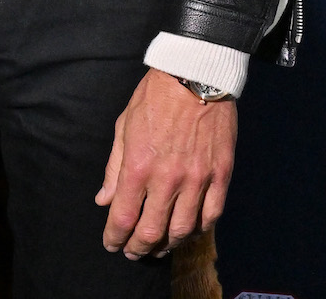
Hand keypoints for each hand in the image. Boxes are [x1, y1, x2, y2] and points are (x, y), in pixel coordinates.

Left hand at [96, 68, 236, 259]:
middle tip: (133, 251)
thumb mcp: (124, 124)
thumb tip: (104, 199)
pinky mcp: (221, 175)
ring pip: (183, 230)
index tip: (111, 243)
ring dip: (167, 244)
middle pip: (152, 231)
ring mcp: (198, 178)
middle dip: (139, 247)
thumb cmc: (154, 96)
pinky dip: (198, 230)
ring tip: (158, 246)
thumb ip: (114, 166)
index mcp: (139, 164)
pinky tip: (188, 230)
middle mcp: (168, 178)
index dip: (115, 236)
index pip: (123, 217)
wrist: (195, 73)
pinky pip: (211, 215)